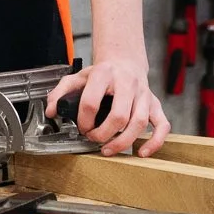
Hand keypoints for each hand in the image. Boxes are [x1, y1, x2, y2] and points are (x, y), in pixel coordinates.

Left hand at [47, 58, 170, 156]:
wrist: (125, 61)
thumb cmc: (102, 73)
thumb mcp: (78, 76)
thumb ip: (60, 92)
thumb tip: (51, 111)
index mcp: (104, 74)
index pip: (91, 102)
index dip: (83, 120)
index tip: (81, 127)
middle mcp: (126, 83)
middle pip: (118, 115)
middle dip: (103, 134)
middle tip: (93, 139)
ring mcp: (143, 94)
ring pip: (138, 122)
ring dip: (123, 141)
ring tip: (108, 149)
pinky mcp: (155, 103)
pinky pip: (162, 125)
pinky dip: (155, 141)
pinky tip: (142, 152)